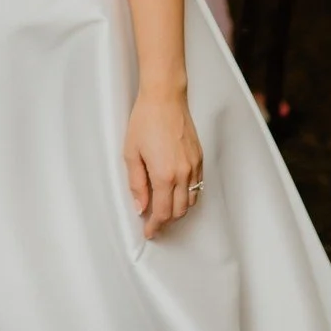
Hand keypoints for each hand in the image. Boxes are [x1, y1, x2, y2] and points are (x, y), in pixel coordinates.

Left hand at [123, 91, 202, 238]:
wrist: (165, 99)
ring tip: (163, 209)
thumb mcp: (131, 154)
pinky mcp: (199, 158)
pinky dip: (188, 195)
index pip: (162, 212)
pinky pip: (198, 185)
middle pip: (179, 211)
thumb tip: (140, 207)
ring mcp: (194, 166)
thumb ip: (136, 184)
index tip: (149, 232)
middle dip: (166, 221)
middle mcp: (183, 174)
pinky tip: (176, 192)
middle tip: (153, 223)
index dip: (155, 226)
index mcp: (164, 175)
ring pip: (191, 201)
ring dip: (178, 210)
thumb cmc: (144, 122)